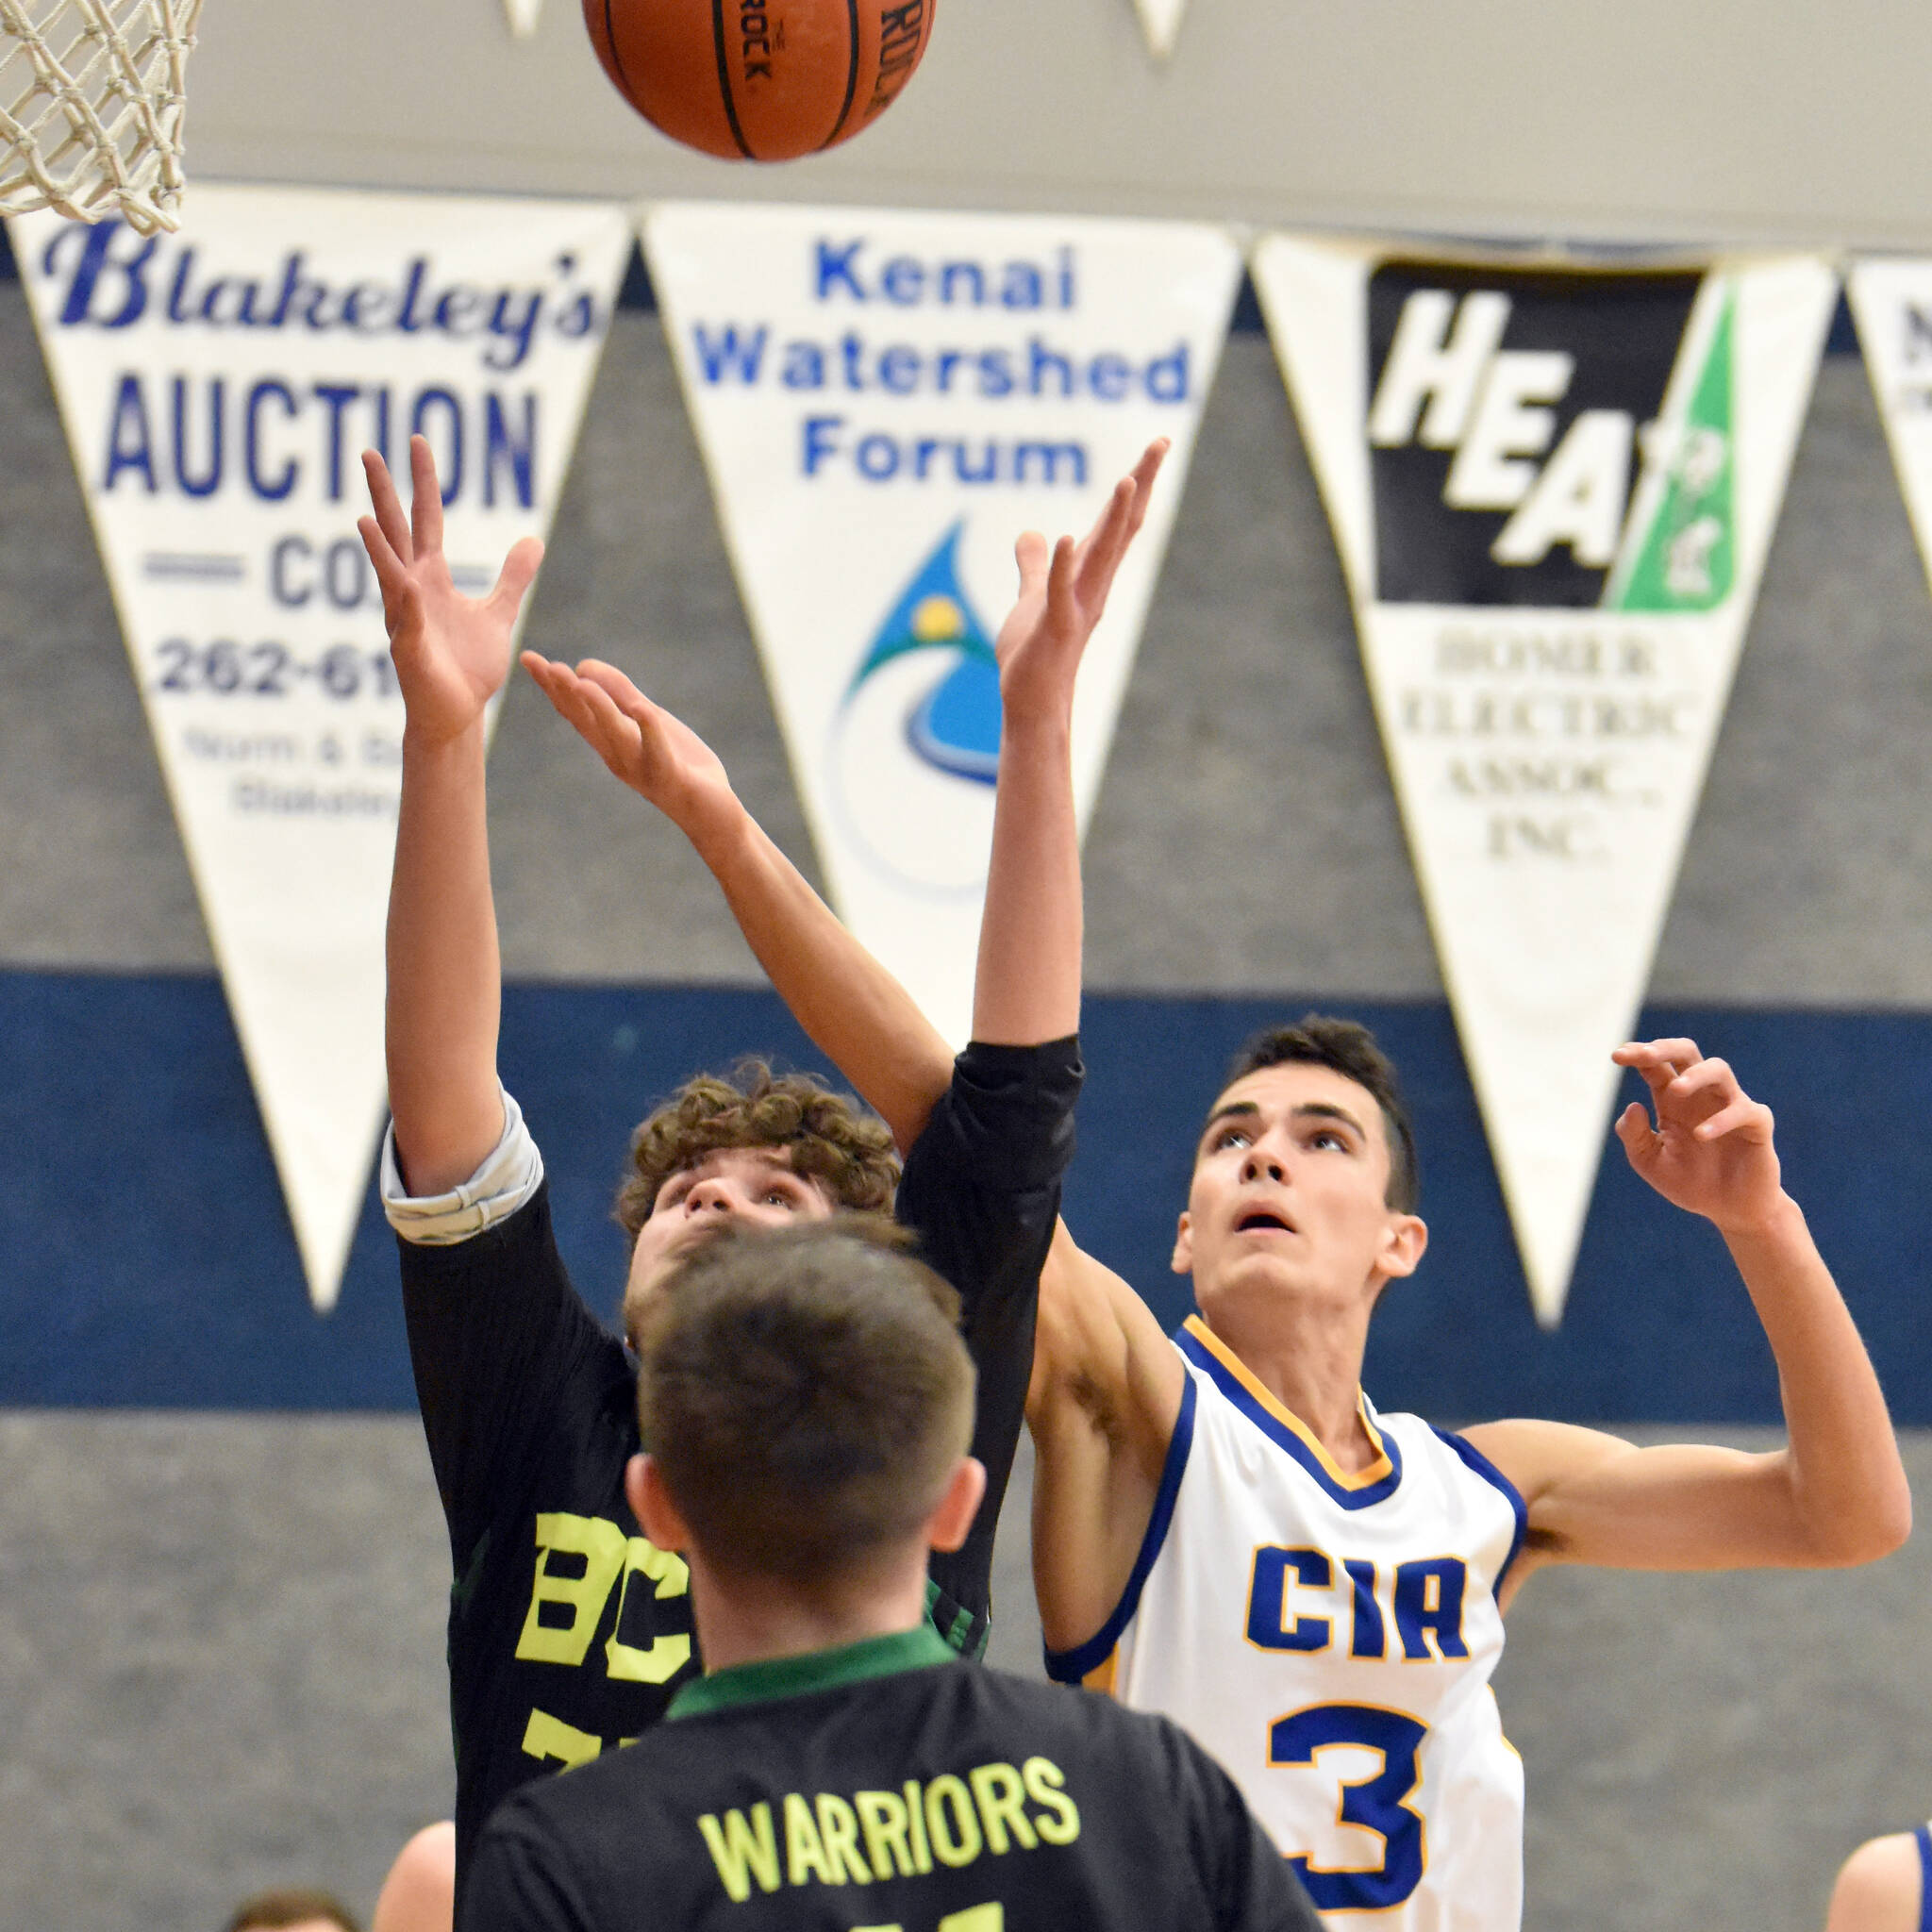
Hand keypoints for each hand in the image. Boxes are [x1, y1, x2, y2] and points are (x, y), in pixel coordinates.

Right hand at [358, 436, 541, 746]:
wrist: (460, 713)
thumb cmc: (469, 666)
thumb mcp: (498, 613)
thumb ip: (512, 578)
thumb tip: (533, 540)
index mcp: (430, 578)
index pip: (425, 518)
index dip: (423, 482)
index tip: (417, 442)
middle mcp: (411, 590)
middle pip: (395, 533)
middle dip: (384, 496)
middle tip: (369, 452)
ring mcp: (405, 618)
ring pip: (389, 575)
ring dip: (378, 549)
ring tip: (365, 518)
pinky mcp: (410, 650)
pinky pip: (406, 622)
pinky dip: (403, 603)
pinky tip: (400, 584)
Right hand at [520, 654, 740, 842]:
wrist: (711, 814)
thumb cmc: (677, 764)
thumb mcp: (647, 719)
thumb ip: (619, 693)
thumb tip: (582, 665)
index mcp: (610, 741)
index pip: (574, 710)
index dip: (551, 685)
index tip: (527, 658)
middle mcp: (618, 756)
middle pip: (586, 722)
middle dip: (565, 693)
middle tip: (544, 665)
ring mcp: (642, 768)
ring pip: (617, 735)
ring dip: (599, 708)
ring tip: (581, 682)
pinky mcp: (671, 776)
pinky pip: (658, 752)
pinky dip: (650, 731)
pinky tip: (642, 709)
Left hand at [993, 438, 1167, 728]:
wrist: (1032, 702)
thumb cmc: (1035, 653)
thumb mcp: (1033, 598)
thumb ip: (1033, 566)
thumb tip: (1029, 534)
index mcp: (1091, 574)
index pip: (1119, 521)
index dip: (1139, 481)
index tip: (1157, 444)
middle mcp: (1094, 585)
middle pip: (1122, 527)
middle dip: (1141, 483)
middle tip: (1162, 442)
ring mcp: (1078, 606)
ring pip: (1101, 554)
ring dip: (1114, 517)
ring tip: (1128, 479)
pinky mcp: (1055, 628)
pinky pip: (1061, 592)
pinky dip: (1063, 565)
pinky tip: (1066, 537)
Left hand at [1612, 1039, 1785, 1235]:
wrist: (1730, 1211)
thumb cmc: (1690, 1182)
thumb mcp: (1650, 1162)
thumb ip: (1635, 1136)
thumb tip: (1633, 1105)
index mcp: (1673, 1101)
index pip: (1656, 1066)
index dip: (1638, 1055)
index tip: (1616, 1057)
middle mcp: (1701, 1096)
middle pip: (1687, 1053)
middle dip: (1665, 1048)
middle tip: (1644, 1055)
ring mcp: (1730, 1106)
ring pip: (1718, 1069)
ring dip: (1695, 1075)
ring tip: (1674, 1090)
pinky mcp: (1756, 1125)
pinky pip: (1744, 1111)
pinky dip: (1721, 1120)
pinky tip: (1701, 1136)